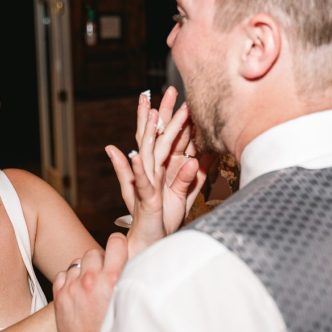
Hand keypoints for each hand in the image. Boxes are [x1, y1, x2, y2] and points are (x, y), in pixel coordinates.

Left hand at [52, 233, 128, 331]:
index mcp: (114, 280)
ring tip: (91, 285)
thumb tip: (138, 265)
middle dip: (99, 261)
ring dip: (84, 270)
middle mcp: (91, 280)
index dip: (118, 246)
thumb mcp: (131, 304)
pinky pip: (63, 275)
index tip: (118, 253)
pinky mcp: (60, 297)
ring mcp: (73, 288)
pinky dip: (69, 280)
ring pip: (77, 262)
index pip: (115, 242)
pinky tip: (78, 292)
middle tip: (105, 276)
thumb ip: (130, 282)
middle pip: (93, 252)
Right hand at [108, 87, 206, 254]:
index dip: (169, 116)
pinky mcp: (146, 198)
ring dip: (148, 133)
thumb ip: (187, 176)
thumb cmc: (165, 217)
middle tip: (168, 90)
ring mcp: (147, 182)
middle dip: (162, 113)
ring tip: (151, 113)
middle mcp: (152, 170)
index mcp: (161, 167)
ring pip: (149, 153)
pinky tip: (135, 155)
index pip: (165, 136)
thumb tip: (195, 159)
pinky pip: (142, 182)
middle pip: (156, 136)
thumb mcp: (181, 194)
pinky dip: (136, 169)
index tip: (175, 95)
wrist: (152, 241)